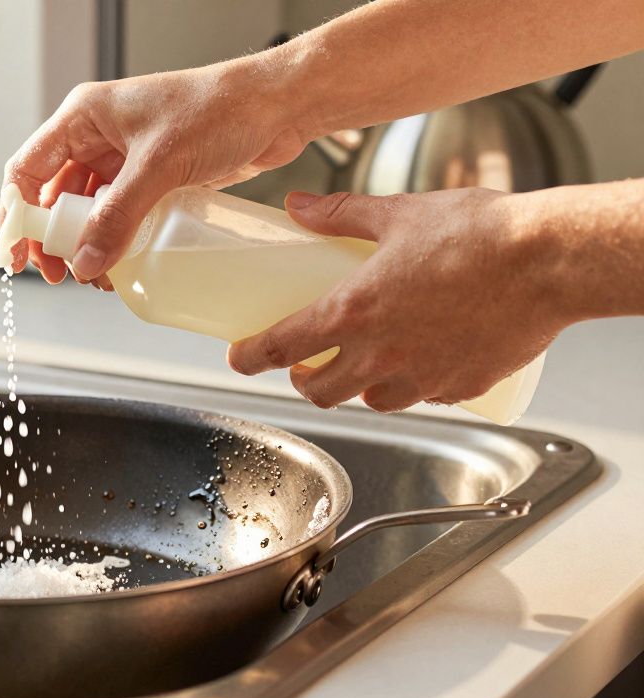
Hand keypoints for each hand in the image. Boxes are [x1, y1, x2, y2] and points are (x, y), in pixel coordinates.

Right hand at [0, 58, 310, 284]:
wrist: (278, 107)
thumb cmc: (221, 108)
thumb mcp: (160, 164)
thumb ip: (119, 216)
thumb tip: (86, 261)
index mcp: (85, 116)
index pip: (29, 169)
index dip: (17, 214)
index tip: (18, 254)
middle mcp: (99, 135)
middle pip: (54, 194)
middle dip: (52, 237)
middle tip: (58, 273)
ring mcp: (126, 157)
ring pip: (87, 208)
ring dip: (85, 243)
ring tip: (94, 274)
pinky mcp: (152, 176)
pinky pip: (120, 214)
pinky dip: (115, 239)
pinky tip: (122, 262)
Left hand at [227, 188, 569, 412]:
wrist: (550, 261)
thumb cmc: (481, 235)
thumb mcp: (397, 213)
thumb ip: (341, 214)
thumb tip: (300, 206)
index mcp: (353, 313)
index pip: (281, 348)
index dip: (250, 358)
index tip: (239, 358)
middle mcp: (380, 355)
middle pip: (320, 391)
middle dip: (304, 381)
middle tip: (303, 366)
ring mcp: (421, 378)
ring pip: (371, 400)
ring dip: (357, 387)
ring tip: (363, 363)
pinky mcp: (459, 388)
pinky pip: (423, 397)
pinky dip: (412, 385)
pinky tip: (420, 360)